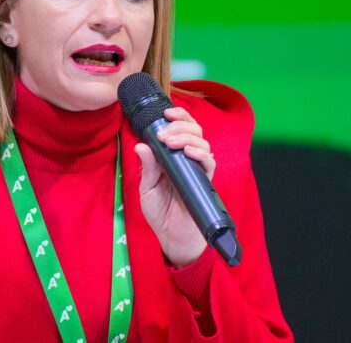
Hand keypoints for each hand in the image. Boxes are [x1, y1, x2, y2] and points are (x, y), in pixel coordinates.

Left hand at [135, 107, 215, 267]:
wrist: (171, 237)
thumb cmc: (160, 212)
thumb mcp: (147, 187)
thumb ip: (148, 167)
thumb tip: (141, 145)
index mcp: (173, 156)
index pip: (181, 129)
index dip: (177, 117)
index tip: (166, 113)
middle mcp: (187, 159)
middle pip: (194, 131)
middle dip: (180, 125)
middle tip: (163, 132)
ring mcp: (197, 170)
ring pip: (202, 143)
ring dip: (186, 137)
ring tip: (170, 142)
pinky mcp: (205, 182)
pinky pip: (209, 163)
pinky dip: (200, 154)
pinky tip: (189, 152)